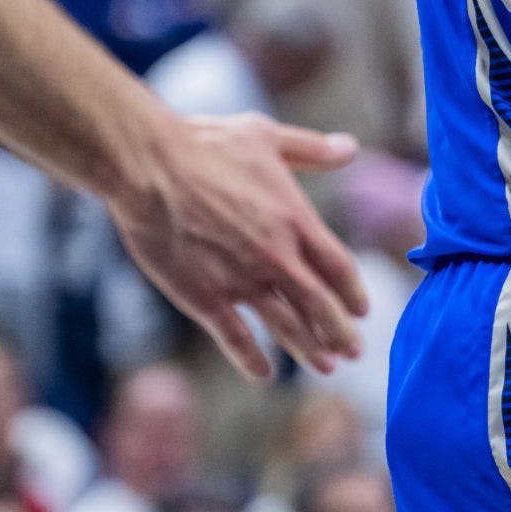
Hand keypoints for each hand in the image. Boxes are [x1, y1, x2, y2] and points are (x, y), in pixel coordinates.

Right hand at [112, 112, 370, 380]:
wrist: (148, 167)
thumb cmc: (204, 144)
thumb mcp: (265, 137)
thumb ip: (310, 149)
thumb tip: (349, 148)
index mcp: (296, 220)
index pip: (339, 267)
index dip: (353, 293)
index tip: (362, 311)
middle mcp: (277, 257)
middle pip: (321, 307)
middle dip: (340, 333)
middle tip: (354, 353)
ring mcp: (242, 281)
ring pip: (287, 327)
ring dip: (309, 351)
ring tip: (326, 368)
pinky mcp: (205, 298)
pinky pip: (236, 339)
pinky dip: (252, 360)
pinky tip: (264, 374)